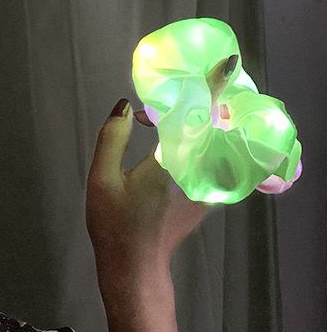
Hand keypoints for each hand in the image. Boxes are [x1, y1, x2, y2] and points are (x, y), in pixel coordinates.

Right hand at [85, 55, 237, 276]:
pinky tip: (182, 135)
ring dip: (203, 121)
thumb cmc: (115, 225)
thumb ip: (112, 138)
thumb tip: (124, 106)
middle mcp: (198, 172)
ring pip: (213, 143)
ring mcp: (207, 186)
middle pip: (212, 126)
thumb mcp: (102, 180)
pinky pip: (211, 158)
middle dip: (206, 100)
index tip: (228, 64)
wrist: (135, 268)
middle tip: (190, 81)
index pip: (197, 117)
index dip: (212, 88)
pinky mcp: (207, 195)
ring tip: (180, 107)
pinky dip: (201, 141)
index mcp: (172, 163)